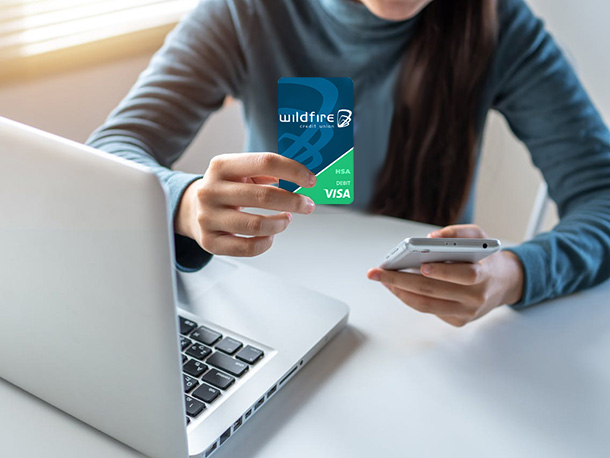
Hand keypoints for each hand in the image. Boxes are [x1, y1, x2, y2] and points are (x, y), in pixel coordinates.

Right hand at [175, 153, 315, 256]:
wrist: (192, 209)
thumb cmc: (227, 189)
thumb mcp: (240, 172)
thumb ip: (267, 171)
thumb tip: (302, 179)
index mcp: (221, 166)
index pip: (265, 162)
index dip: (293, 170)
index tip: (311, 180)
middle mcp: (211, 190)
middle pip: (263, 195)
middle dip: (293, 201)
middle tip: (307, 204)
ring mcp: (208, 217)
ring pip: (256, 225)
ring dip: (280, 223)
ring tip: (286, 219)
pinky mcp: (209, 242)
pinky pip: (246, 248)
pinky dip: (265, 242)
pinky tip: (270, 235)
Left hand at [367, 224, 523, 326]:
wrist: (506, 283)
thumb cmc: (487, 258)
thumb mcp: (480, 237)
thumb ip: (458, 233)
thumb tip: (431, 238)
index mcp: (484, 275)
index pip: (465, 275)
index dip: (444, 272)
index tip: (422, 266)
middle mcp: (475, 298)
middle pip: (434, 291)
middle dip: (401, 281)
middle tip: (378, 272)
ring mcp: (466, 313)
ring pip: (427, 305)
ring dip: (400, 292)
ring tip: (382, 280)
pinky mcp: (458, 321)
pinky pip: (429, 310)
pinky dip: (410, 298)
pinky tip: (397, 286)